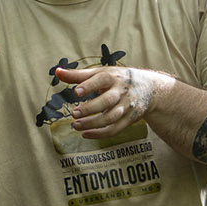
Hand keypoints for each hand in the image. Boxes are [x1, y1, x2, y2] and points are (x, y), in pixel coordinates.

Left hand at [56, 65, 172, 137]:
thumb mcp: (100, 73)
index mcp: (113, 77)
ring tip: (76, 126)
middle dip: (90, 108)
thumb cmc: (118, 78)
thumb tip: (57, 72)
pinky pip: (115, 129)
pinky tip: (85, 134)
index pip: (101, 80)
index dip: (89, 86)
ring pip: (111, 118)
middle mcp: (121, 91)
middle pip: (107, 101)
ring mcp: (127, 106)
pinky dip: (100, 134)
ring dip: (93, 123)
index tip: (76, 92)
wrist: (149, 88)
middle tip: (74, 114)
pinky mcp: (129, 119)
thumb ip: (78, 75)